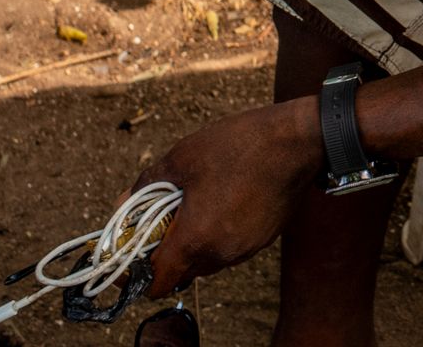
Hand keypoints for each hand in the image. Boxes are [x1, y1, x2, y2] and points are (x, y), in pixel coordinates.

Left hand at [129, 99, 323, 296]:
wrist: (298, 140)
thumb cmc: (239, 146)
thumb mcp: (182, 158)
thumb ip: (145, 186)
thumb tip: (123, 204)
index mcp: (196, 238)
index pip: (159, 282)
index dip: (139, 274)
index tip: (134, 254)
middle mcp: (223, 252)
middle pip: (183, 273)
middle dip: (168, 254)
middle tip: (163, 223)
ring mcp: (247, 247)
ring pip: (209, 261)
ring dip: (196, 245)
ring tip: (195, 208)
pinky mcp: (265, 237)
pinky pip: (232, 248)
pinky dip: (220, 235)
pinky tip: (223, 203)